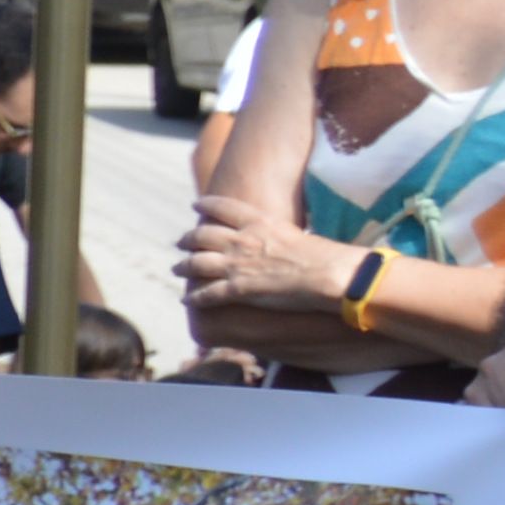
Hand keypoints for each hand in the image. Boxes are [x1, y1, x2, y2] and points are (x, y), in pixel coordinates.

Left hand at [174, 201, 351, 318]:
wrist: (328, 273)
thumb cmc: (325, 255)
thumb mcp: (297, 234)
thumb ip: (280, 235)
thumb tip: (285, 240)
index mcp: (259, 222)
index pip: (223, 207)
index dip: (206, 204)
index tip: (195, 204)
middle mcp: (241, 240)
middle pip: (202, 235)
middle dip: (188, 238)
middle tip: (180, 241)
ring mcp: (237, 264)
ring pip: (196, 263)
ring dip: (183, 267)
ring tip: (176, 269)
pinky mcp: (238, 288)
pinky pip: (207, 294)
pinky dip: (194, 298)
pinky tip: (186, 300)